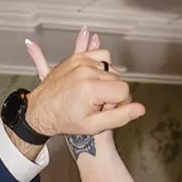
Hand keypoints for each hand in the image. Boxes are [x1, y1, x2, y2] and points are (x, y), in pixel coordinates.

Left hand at [24, 27, 144, 137]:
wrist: (40, 111)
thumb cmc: (65, 121)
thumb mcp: (93, 126)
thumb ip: (119, 117)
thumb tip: (140, 109)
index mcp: (91, 89)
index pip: (124, 91)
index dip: (120, 103)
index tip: (107, 109)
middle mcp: (87, 72)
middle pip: (118, 79)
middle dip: (112, 92)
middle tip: (95, 104)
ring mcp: (81, 62)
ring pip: (111, 68)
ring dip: (106, 80)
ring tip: (91, 94)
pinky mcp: (77, 57)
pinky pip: (101, 54)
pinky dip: (101, 65)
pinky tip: (93, 78)